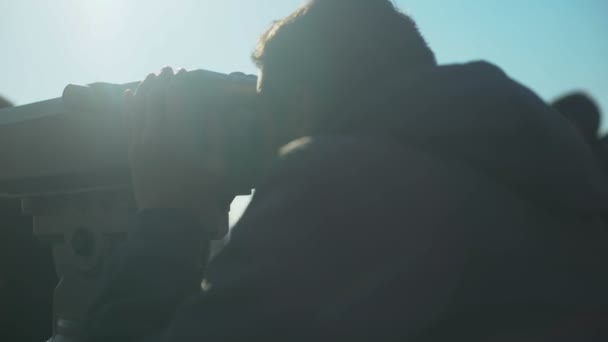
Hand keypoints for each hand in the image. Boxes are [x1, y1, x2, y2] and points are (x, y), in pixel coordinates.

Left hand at [127, 67, 229, 237]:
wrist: (169, 221)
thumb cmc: (198, 196)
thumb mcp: (218, 168)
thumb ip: (217, 136)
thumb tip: (215, 110)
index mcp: (177, 137)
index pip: (175, 97)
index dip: (180, 80)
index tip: (186, 71)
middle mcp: (154, 135)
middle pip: (154, 96)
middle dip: (162, 80)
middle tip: (169, 69)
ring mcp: (139, 143)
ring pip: (138, 106)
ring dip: (145, 88)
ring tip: (153, 77)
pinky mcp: (132, 152)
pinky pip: (128, 121)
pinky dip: (130, 105)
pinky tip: (131, 94)